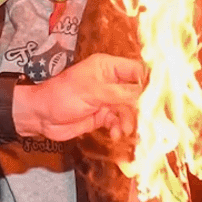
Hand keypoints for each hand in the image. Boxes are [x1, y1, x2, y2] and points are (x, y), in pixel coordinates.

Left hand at [14, 54, 143, 140]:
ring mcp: (108, 99)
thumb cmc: (62, 96)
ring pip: (130, 110)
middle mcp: (111, 81)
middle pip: (137, 93)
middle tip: (147, 120)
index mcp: (108, 67)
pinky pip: (120, 122)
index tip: (161, 98)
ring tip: (124, 130)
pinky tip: (114, 134)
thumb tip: (146, 96)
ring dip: (130, 121)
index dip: (150, 82)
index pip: (137, 70)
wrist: (40, 117)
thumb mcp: (93, 92)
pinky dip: (119, 129)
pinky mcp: (103, 116)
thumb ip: (121, 94)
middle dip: (141, 107)